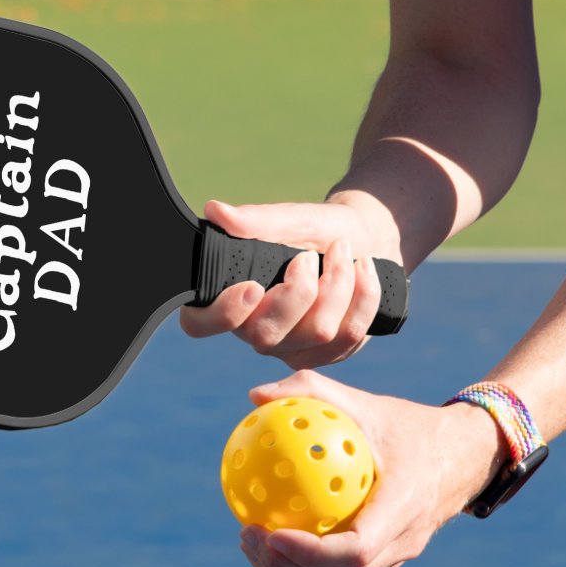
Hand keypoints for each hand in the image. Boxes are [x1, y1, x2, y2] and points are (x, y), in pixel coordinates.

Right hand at [180, 197, 399, 368]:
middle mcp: (254, 330)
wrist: (364, 240)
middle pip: (265, 335)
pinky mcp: (325, 355)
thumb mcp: (291, 219)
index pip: (200, 324)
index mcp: (230, 298)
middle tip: (309, 256)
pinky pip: (347, 336)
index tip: (252, 285)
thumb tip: (216, 211)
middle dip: (299, 292)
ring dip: (338, 284)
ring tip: (342, 251)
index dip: (222, 314)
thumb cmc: (316, 230)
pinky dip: (363, 296)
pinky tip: (364, 269)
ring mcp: (290, 348)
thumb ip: (255, 220)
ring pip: (316, 333)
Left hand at [236, 370, 506, 566]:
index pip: (356, 549)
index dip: (310, 552)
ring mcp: (394, 561)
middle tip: (248, 535)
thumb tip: (255, 396)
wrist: (462, 457)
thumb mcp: (365, 402)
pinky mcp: (383, 565)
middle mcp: (402, 544)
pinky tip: (269, 543)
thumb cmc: (407, 426)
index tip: (270, 532)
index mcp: (404, 508)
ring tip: (250, 544)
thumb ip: (311, 391)